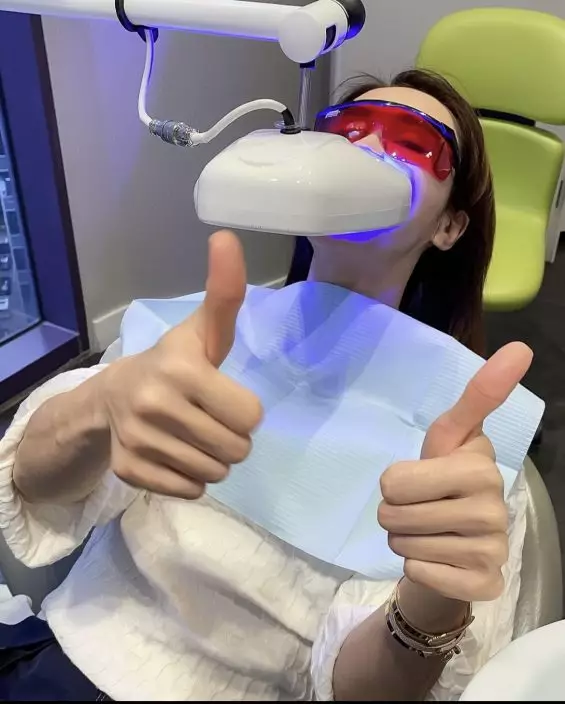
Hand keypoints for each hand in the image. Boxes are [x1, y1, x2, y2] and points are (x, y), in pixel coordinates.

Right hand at [100, 230, 262, 499]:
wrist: (110, 397)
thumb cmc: (172, 363)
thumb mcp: (202, 331)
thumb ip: (224, 292)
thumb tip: (226, 235)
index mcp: (182, 369)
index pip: (251, 416)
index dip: (244, 410)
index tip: (222, 397)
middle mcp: (156, 406)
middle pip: (237, 449)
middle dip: (231, 437)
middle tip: (208, 419)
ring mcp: (140, 441)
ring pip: (215, 474)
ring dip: (212, 459)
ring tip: (191, 435)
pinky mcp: (129, 471)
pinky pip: (189, 491)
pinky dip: (189, 477)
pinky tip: (173, 453)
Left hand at [378, 342, 532, 601]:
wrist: (451, 547)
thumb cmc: (442, 483)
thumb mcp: (448, 439)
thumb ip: (475, 399)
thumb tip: (519, 347)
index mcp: (481, 464)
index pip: (404, 473)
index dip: (401, 477)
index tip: (455, 444)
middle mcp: (495, 504)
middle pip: (393, 506)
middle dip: (392, 510)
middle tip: (415, 509)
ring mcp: (494, 547)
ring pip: (403, 541)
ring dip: (403, 539)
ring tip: (425, 532)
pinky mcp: (486, 584)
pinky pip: (420, 572)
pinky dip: (417, 568)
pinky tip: (437, 560)